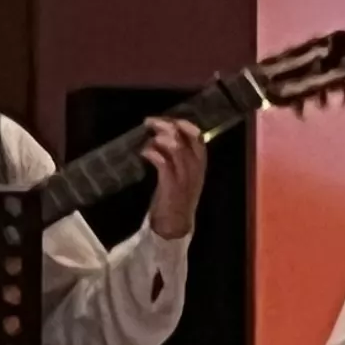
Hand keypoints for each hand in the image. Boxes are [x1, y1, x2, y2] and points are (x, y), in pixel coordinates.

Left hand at [137, 116, 204, 239]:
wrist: (175, 225)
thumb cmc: (176, 196)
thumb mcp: (184, 174)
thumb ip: (180, 156)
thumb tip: (164, 132)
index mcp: (200, 166)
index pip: (199, 139)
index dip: (184, 125)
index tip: (169, 119)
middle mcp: (195, 170)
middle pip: (185, 139)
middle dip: (167, 125)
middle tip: (150, 122)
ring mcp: (184, 178)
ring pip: (176, 148)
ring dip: (159, 138)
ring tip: (147, 137)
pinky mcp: (170, 187)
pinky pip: (163, 164)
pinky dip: (152, 153)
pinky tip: (144, 152)